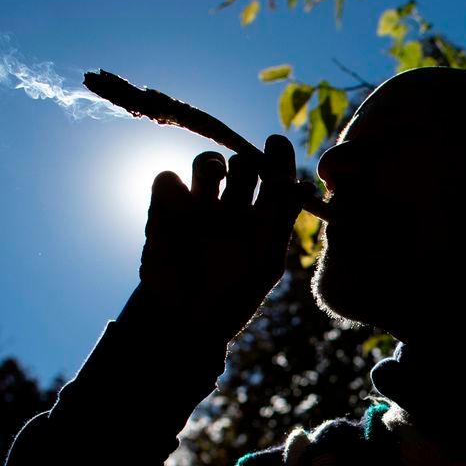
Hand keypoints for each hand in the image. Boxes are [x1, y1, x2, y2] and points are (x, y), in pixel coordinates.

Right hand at [127, 134, 309, 348]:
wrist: (182, 322)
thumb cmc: (229, 297)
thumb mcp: (264, 263)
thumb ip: (280, 222)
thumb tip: (302, 185)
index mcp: (261, 216)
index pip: (274, 175)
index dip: (278, 156)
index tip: (275, 143)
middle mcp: (232, 205)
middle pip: (242, 163)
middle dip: (246, 162)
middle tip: (247, 168)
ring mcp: (198, 205)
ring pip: (207, 162)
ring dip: (211, 163)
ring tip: (215, 175)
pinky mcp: (163, 209)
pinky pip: (166, 179)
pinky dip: (171, 185)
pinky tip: (180, 203)